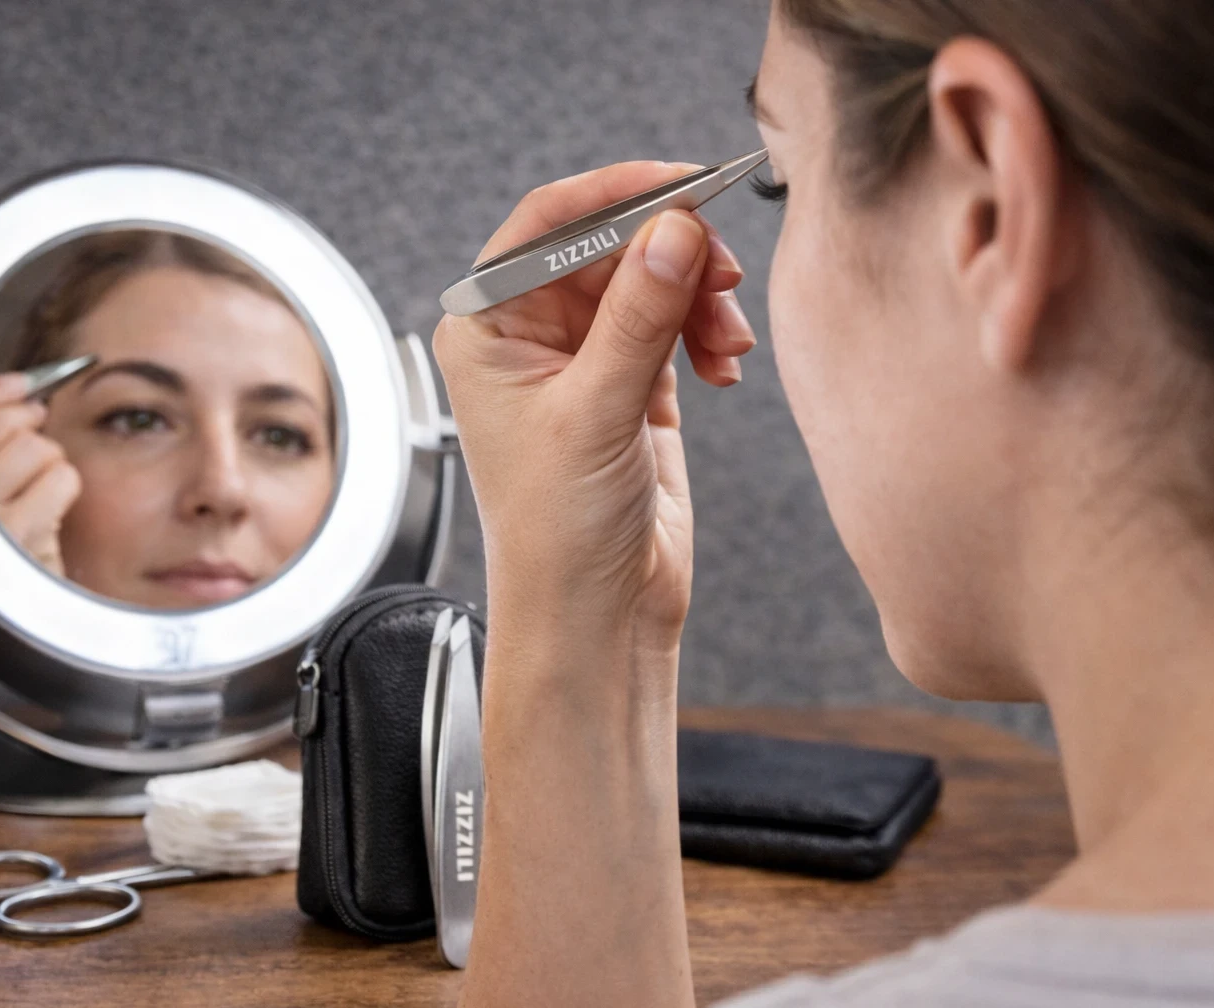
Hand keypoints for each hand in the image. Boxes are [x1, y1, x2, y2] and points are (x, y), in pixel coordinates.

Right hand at [0, 373, 81, 575]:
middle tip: (34, 426)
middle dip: (25, 418)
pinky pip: (61, 476)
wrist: (12, 611)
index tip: (19, 384)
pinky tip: (50, 505)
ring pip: (34, 446)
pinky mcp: (21, 535)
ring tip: (36, 482)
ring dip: (47, 457)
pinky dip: (64, 484)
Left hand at [433, 162, 757, 649]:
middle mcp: (529, 333)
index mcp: (487, 327)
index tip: (684, 187)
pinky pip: (675, 324)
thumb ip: (637, 317)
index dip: (617, 195)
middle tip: (724, 274)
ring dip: (699, 299)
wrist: (595, 614)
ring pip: (652, 282)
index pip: (548, 225)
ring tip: (727, 344)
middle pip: (610, 246)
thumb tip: (674, 229)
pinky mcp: (630, 384)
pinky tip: (722, 367)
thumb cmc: (558, 532)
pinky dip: (705, 332)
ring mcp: (582, 357)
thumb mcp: (596, 413)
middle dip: (673, 255)